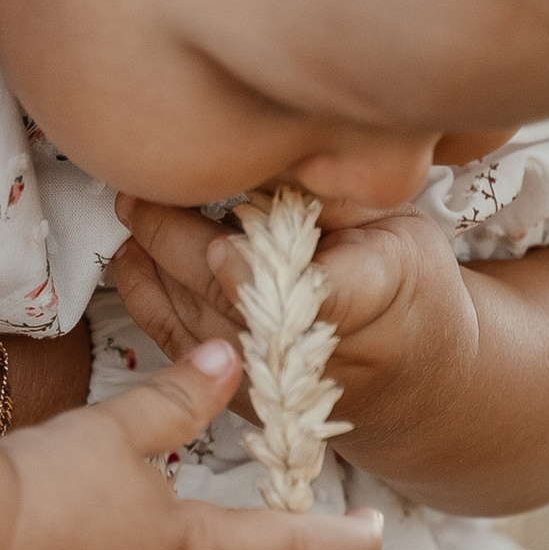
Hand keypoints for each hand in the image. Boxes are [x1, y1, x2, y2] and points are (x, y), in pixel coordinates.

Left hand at [112, 196, 478, 461]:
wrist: (417, 375)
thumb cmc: (409, 285)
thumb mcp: (402, 228)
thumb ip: (340, 201)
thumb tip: (267, 156)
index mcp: (371, 299)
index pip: (314, 294)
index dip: (261, 274)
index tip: (223, 243)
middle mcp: (310, 351)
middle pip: (230, 299)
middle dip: (177, 241)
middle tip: (143, 185)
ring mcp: (268, 379)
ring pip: (195, 319)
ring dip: (153, 261)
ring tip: (131, 208)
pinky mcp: (237, 393)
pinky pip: (180, 343)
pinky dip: (148, 297)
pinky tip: (131, 256)